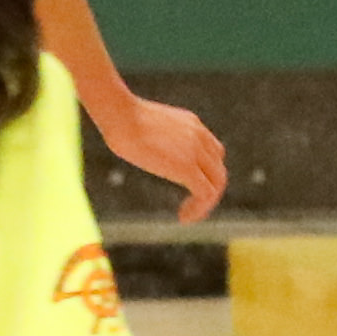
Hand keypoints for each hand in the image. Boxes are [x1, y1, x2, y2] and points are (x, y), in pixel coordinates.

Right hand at [103, 94, 228, 223]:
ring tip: (186, 215)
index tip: (187, 186)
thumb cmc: (119, 118)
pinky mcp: (187, 167)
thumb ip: (149, 133)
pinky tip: (183, 218)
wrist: (121, 117)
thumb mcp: (144, 124)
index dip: (205, 172)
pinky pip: (205, 194)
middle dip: (207, 189)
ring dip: (205, 203)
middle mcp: (199, 136)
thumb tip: (129, 140)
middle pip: (218, 168)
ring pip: (217, 182)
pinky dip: (199, 209)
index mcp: (191, 124)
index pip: (212, 151)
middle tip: (190, 205)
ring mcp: (196, 151)